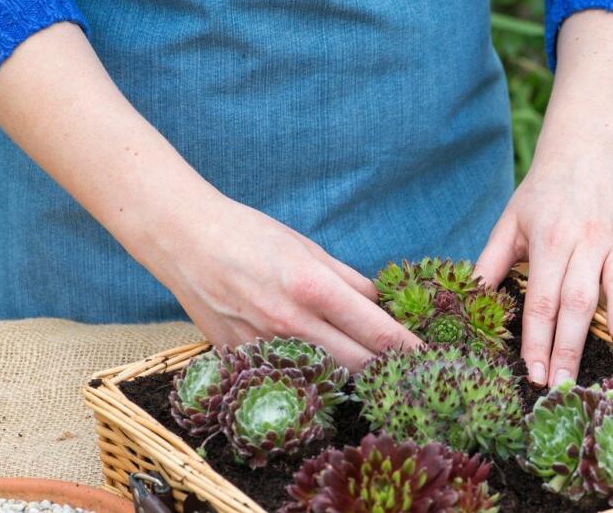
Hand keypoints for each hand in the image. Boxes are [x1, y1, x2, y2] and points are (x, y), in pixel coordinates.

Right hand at [0, 24, 419, 371]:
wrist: (184, 240)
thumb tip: (380, 303)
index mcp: (315, 287)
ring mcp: (265, 346)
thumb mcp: (308, 247)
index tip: (428, 356)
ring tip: (371, 377)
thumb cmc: (249, 235)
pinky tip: (319, 374)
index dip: (409, 348)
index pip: (378, 330)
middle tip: (407, 373)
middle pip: (358, 365)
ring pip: (324, 378)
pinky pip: (286, 378)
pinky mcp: (241, 359)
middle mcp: (292, 323)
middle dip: (387, 371)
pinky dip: (307, 378)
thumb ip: (348, 280)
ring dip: (351, 378)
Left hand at [476, 149, 612, 385]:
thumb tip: (471, 299)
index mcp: (549, 244)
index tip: (533, 373)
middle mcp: (583, 244)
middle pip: (577, 302)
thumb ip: (491, 263)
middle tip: (564, 384)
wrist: (583, 151)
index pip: (541, 300)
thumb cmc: (541, 193)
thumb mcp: (509, 223)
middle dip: (570, 346)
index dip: (537, 340)